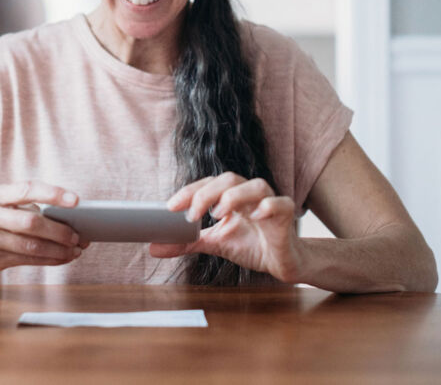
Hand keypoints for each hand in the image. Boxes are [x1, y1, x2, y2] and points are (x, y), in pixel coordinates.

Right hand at [0, 180, 88, 274]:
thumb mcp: (1, 206)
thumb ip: (27, 206)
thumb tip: (67, 217)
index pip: (27, 189)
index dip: (53, 194)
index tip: (75, 200)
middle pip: (32, 222)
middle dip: (60, 231)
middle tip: (77, 235)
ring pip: (31, 246)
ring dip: (59, 250)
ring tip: (75, 249)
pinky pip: (26, 261)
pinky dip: (49, 260)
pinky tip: (62, 258)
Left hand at [149, 173, 304, 282]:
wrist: (281, 262)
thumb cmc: (250, 245)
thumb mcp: (214, 243)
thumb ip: (187, 243)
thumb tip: (154, 248)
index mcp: (232, 195)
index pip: (208, 184)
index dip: (190, 191)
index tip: (171, 207)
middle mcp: (250, 193)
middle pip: (229, 179)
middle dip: (207, 193)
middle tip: (192, 215)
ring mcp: (270, 202)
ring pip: (255, 185)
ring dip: (234, 196)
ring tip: (219, 214)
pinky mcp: (286, 216)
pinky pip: (281, 203)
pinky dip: (269, 206)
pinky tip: (257, 214)